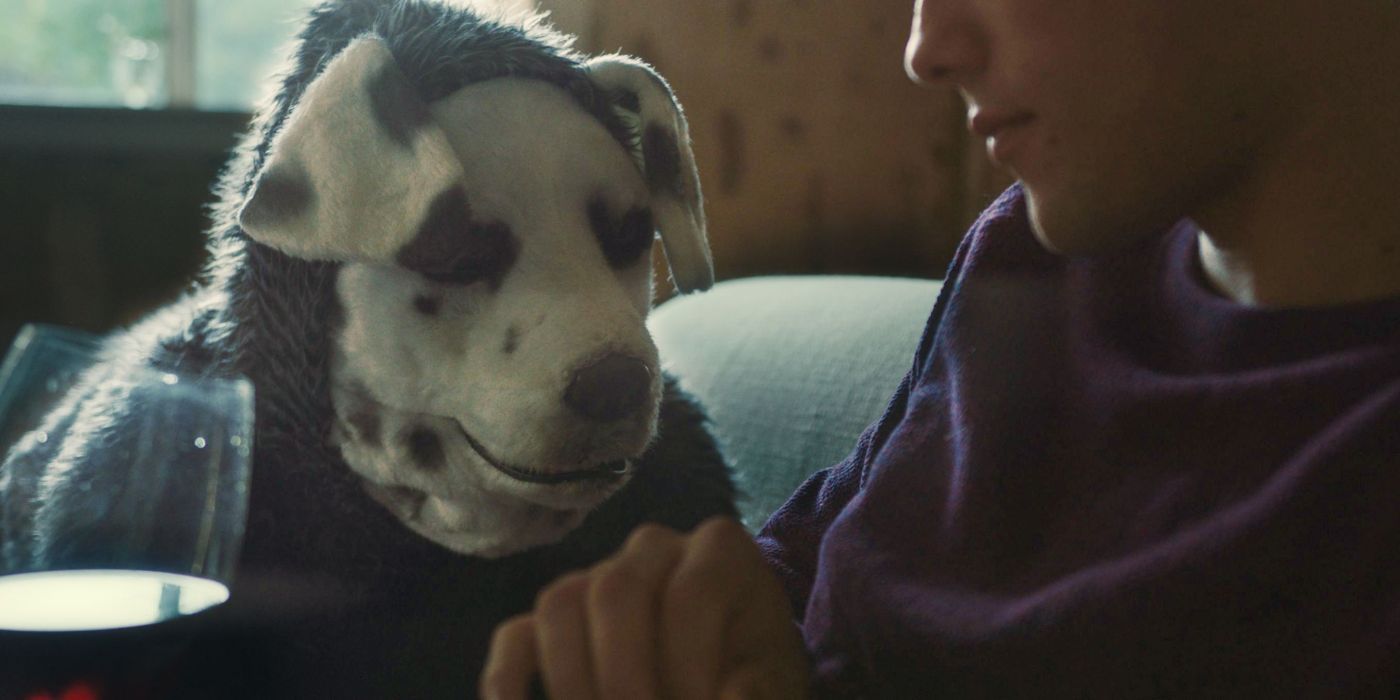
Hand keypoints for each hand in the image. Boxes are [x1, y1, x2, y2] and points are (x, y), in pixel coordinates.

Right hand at [481, 517, 810, 699]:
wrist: (736, 676)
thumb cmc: (758, 674)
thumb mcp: (773, 679)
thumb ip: (758, 689)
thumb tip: (732, 698)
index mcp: (719, 550)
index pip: (688, 595)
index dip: (688, 665)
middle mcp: (655, 547)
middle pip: (615, 590)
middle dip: (623, 675)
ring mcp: (600, 574)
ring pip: (560, 602)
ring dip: (572, 680)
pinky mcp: (562, 618)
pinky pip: (518, 635)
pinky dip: (508, 678)